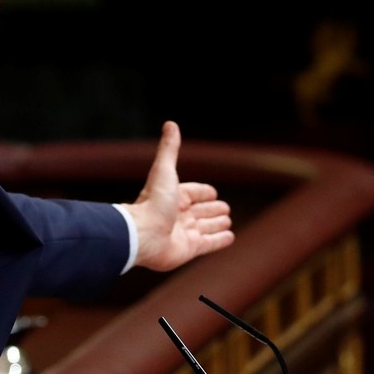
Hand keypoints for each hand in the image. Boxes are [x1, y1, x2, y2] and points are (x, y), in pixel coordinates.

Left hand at [125, 121, 233, 271]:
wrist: (143, 236)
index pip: (192, 193)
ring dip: (216, 224)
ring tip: (228, 221)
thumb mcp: (164, 171)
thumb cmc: (152, 202)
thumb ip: (169, 149)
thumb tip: (170, 123)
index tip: (213, 192)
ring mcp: (183, 234)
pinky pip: (208, 244)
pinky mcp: (189, 250)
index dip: (202, 192)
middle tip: (225, 208)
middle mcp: (177, 215)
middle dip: (212, 209)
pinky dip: (220, 241)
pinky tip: (230, 237)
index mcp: (172, 197)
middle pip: (199, 211)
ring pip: (205, 227)